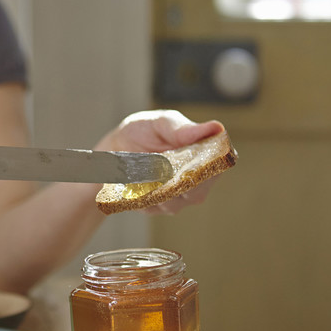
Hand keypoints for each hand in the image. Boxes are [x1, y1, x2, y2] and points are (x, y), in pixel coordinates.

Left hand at [94, 110, 223, 214]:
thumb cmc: (144, 131)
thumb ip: (183, 128)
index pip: (217, 168)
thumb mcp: (161, 123)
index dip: (209, 170)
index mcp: (202, 157)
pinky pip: (152, 207)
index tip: (194, 166)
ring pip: (174, 203)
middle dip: (181, 185)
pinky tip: (135, 185)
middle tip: (164, 172)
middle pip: (197, 193)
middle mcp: (193, 181)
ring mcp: (174, 197)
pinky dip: (143, 197)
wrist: (114, 147)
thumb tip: (216, 128)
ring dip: (159, 191)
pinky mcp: (154, 206)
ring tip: (145, 175)